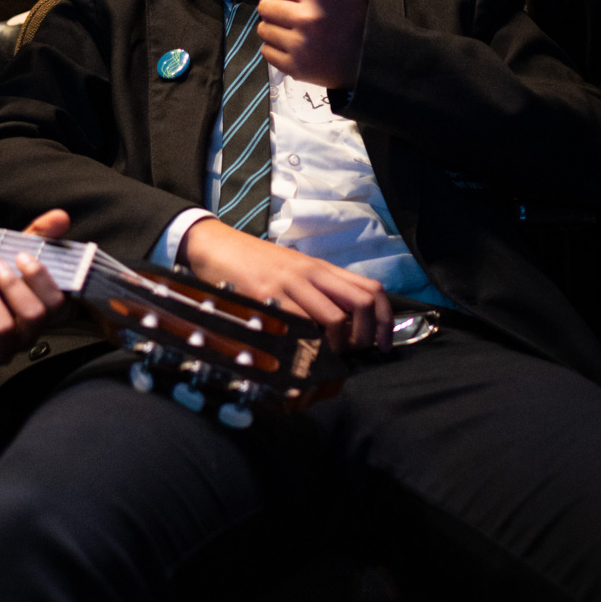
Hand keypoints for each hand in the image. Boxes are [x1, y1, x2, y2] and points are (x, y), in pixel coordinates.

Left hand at [0, 208, 68, 365]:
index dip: (42, 278)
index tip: (22, 254)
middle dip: (13, 284)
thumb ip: (34, 238)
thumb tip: (61, 215)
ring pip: (3, 326)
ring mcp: (0, 348)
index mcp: (39, 312)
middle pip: (34, 315)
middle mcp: (26, 335)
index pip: (57, 303)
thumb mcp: (6, 259)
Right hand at [182, 214, 391, 351]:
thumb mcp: (293, 269)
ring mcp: (290, 284)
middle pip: (361, 303)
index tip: (383, 344)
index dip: (384, 320)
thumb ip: (316, 290)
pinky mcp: (267, 297)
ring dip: (339, 346)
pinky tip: (301, 352)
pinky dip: (308, 344)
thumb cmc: (254, 261)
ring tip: (327, 356)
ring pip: (335, 318)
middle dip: (367, 336)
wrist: (216, 245)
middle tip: (356, 354)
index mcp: (321, 268)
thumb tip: (342, 323)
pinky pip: (298, 324)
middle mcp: (311, 273)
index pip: (370, 289)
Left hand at [258, 0, 366, 87]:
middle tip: (294, 14)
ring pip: (263, 29)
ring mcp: (299, 45)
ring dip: (275, 29)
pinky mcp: (294, 67)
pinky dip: (276, 50)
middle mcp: (306, 18)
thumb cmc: (356, 17)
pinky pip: (266, 52)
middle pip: (264, 6)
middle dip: (276, 8)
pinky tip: (295, 47)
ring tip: (294, 31)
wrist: (369, 60)